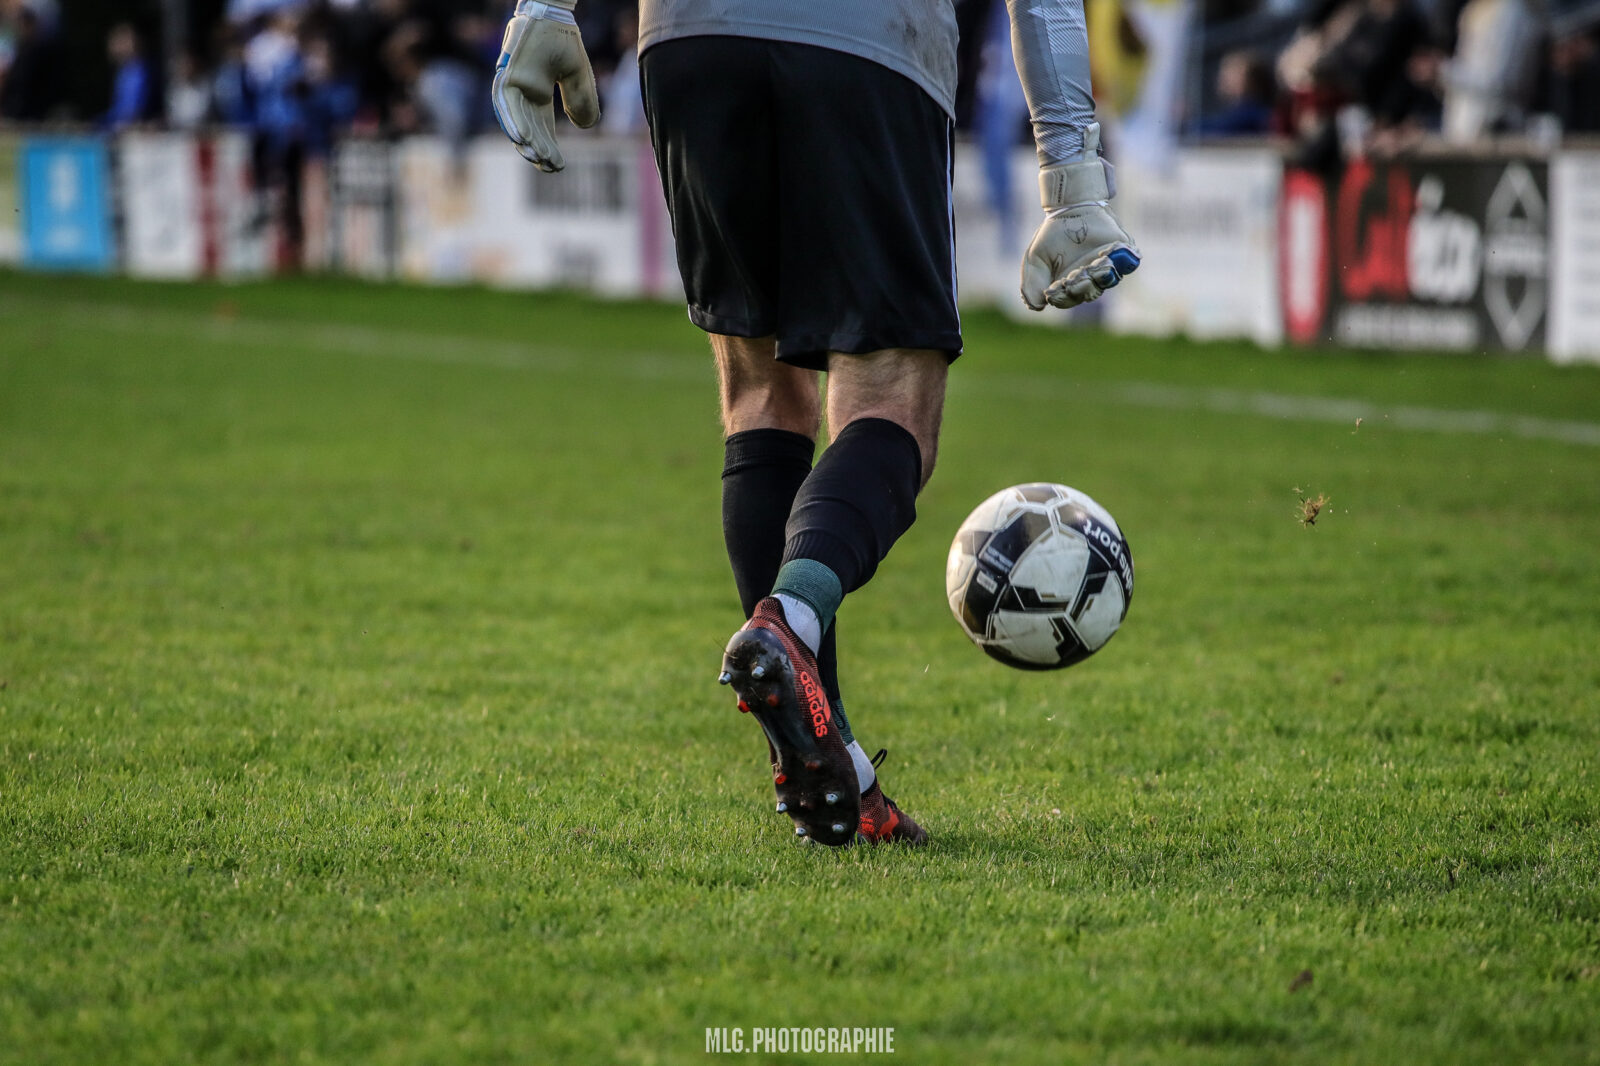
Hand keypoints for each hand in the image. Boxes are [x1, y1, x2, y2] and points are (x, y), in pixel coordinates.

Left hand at [491, 0, 599, 172]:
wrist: (551, 13)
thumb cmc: (562, 40)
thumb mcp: (578, 75)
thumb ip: (581, 100)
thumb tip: (586, 127)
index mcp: (537, 95)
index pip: (542, 128)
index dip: (550, 147)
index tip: (559, 166)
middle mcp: (523, 94)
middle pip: (529, 128)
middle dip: (539, 149)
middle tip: (550, 168)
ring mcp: (512, 85)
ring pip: (515, 120)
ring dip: (525, 141)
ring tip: (537, 158)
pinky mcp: (506, 76)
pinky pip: (506, 103)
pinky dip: (512, 121)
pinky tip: (522, 139)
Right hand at [1019, 124, 1140, 309]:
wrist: (1070, 208)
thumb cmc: (1052, 236)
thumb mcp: (1035, 259)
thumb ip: (1032, 283)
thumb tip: (1036, 307)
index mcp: (1069, 287)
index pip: (1066, 300)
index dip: (1061, 296)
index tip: (1053, 288)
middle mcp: (1091, 281)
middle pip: (1089, 293)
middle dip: (1081, 287)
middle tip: (1075, 277)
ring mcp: (1108, 268)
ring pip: (1107, 280)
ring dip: (1100, 276)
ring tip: (1095, 267)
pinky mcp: (1123, 252)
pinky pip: (1126, 263)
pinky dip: (1121, 261)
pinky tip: (1110, 257)